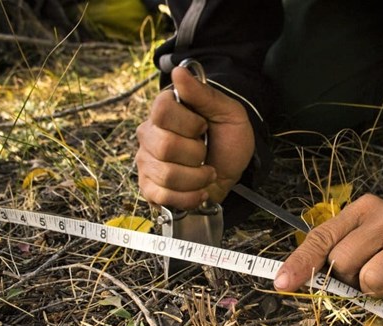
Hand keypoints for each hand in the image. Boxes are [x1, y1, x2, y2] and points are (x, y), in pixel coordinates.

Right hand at [135, 66, 254, 208]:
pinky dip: (189, 197)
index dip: (190, 124)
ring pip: (166, 174)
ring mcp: (147, 162)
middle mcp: (149, 135)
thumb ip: (203, 94)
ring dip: (197, 178)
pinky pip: (162, 196)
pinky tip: (199, 190)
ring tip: (205, 172)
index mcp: (164, 110)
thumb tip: (178, 72)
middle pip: (164, 146)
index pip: (162, 112)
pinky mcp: (149, 188)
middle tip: (206, 153)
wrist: (235, 168)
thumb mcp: (227, 112)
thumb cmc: (229, 137)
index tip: (204, 127)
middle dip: (197, 154)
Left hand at [273, 194, 382, 310]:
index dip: (301, 263)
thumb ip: (324, 251)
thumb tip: (286, 281)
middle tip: (367, 271)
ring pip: (370, 281)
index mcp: (363, 209)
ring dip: (374, 291)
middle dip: (349, 277)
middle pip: (343, 262)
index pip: (322, 237)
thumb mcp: (354, 235)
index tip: (283, 284)